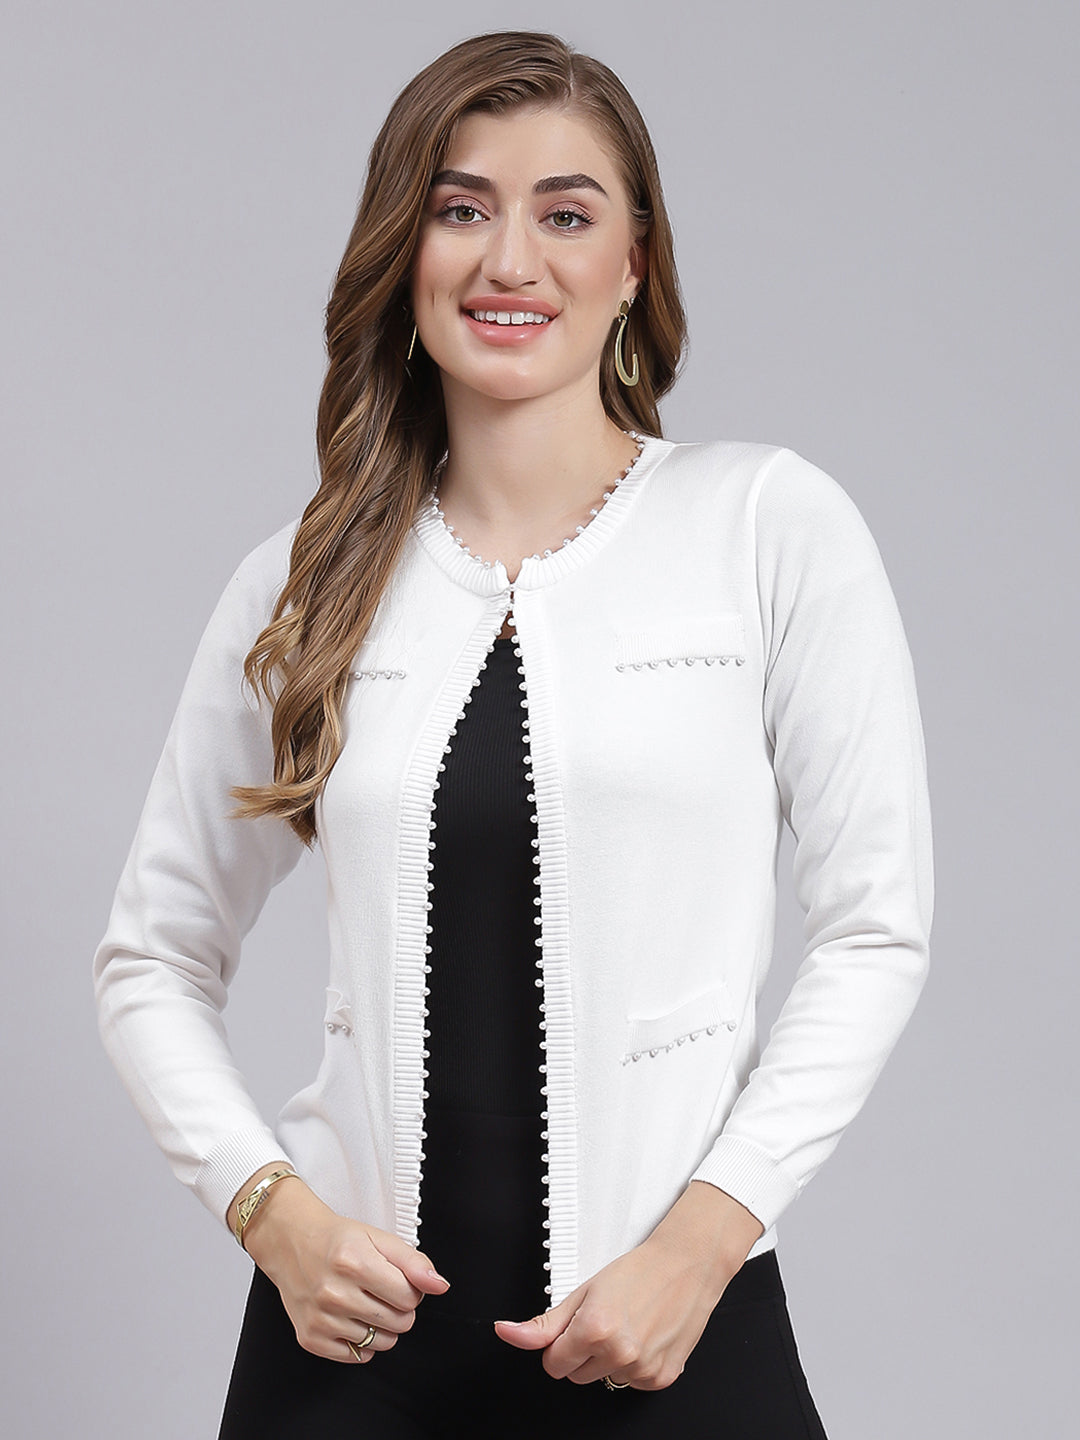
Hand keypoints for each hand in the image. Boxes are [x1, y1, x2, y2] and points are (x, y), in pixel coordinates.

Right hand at [236, 1173, 450, 1362]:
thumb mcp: (379, 1238)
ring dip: (382, 1326)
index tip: (397, 1280)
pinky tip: (350, 1317)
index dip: (410, 1289)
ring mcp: (321, 1319)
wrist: (292, 1243)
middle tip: (381, 1290)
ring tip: (364, 1302)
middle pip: (399, 1323)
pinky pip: (356, 1356)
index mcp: (354, 1263)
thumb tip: (440, 1285)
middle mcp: (334, 1293)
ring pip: (381, 1343)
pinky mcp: (310, 1338)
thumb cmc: (338, 1241)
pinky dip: (360, 1341)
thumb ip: (414, 1261)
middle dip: (399, 1308)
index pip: (409, 1297)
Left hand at [494, 1181, 762, 1389]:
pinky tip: (644, 1337)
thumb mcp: (584, 1291)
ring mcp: (642, 1369)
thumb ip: (543, 1323)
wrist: (687, 1265)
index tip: (574, 1327)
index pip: (553, 1365)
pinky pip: (632, 1383)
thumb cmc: (638, 1271)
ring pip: (605, 1380)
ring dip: (610, 1360)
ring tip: (628, 1325)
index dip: (559, 1345)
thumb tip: (506, 1333)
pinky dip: (634, 1366)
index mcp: (594, 1330)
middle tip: (603, 1321)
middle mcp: (619, 1353)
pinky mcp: (661, 1378)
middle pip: (577, 1376)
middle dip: (582, 1354)